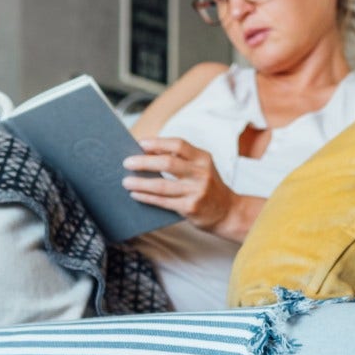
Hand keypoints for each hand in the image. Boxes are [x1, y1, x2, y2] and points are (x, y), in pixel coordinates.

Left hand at [122, 137, 242, 237]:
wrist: (228, 212)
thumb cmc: (208, 186)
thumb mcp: (201, 167)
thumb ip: (180, 159)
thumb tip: (147, 152)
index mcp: (203, 158)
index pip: (178, 145)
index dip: (158, 143)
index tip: (140, 143)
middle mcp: (201, 173)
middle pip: (168, 163)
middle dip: (144, 162)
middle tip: (127, 163)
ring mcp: (196, 191)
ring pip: (162, 185)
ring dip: (141, 183)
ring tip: (126, 181)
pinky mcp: (190, 208)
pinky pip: (163, 202)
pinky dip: (147, 197)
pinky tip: (136, 194)